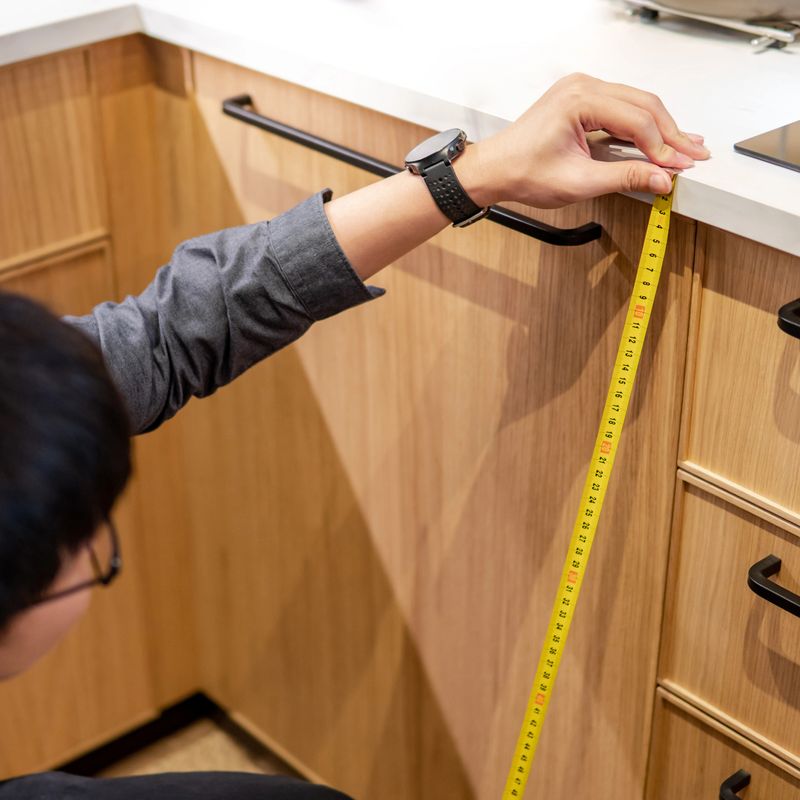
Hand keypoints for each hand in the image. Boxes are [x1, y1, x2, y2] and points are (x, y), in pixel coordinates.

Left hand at [462, 73, 709, 208]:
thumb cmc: (522, 172)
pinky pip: (621, 108)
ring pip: (636, 104)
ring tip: (684, 148)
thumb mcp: (579, 182)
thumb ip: (625, 179)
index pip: (637, 121)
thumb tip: (660, 179)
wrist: (495, 170)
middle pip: (643, 106)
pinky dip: (640, 126)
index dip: (663, 147)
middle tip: (694, 155)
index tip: (680, 167)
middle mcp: (581, 87)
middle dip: (670, 134)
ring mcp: (581, 90)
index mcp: (579, 100)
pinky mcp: (581, 100)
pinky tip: (658, 138)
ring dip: (660, 129)